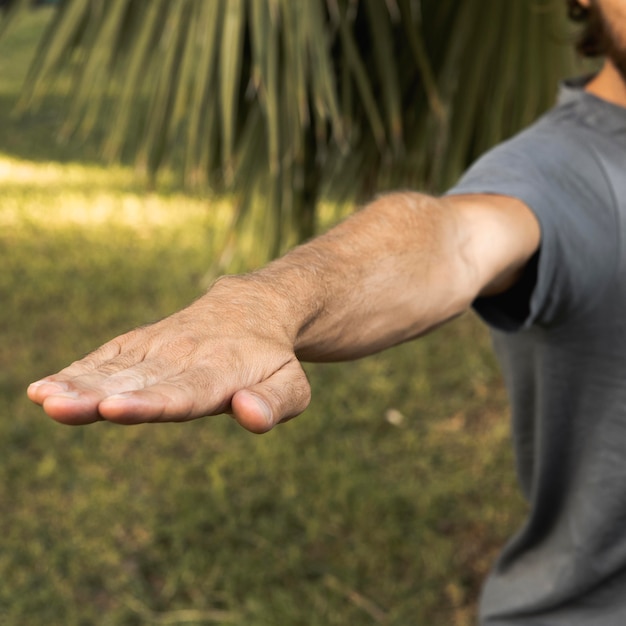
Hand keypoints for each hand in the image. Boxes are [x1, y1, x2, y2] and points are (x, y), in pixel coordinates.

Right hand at [26, 277, 310, 432]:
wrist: (252, 308)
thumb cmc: (271, 358)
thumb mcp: (291, 384)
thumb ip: (274, 403)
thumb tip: (250, 415)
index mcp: (220, 371)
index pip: (183, 392)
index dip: (148, 403)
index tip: (113, 409)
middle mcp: (183, 356)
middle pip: (137, 381)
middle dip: (95, 395)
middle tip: (56, 405)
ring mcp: (158, 346)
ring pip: (115, 368)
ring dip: (76, 383)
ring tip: (41, 396)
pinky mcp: (142, 342)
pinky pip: (108, 356)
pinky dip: (78, 370)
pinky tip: (43, 387)